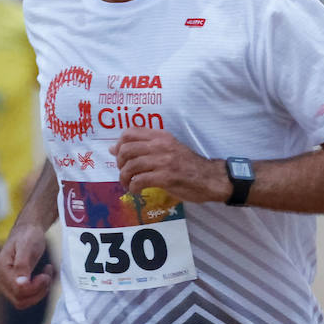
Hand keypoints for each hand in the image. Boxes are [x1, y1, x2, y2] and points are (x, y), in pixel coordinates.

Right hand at [0, 224, 54, 309]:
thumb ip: (22, 265)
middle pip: (20, 300)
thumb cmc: (27, 236)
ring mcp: (3, 285)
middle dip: (38, 289)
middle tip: (47, 274)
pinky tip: (42, 278)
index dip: (35, 286)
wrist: (26, 231)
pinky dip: (37, 291)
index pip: (18, 290)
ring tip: (46, 275)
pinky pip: (25, 299)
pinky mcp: (11, 287)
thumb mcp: (27, 247)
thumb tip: (20, 284)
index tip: (46, 273)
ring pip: (23, 302)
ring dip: (39, 292)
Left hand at [109, 128, 228, 202]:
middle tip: (124, 172)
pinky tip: (136, 191)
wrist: (210, 178)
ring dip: (124, 178)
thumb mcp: (169, 148)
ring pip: (131, 166)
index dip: (119, 144)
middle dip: (119, 164)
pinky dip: (133, 187)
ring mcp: (163, 161)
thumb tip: (114, 149)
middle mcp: (161, 145)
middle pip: (126, 149)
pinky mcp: (166, 177)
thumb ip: (145, 146)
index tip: (119, 156)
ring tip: (127, 184)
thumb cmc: (188, 164)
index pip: (130, 132)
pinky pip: (139, 181)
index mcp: (161, 136)